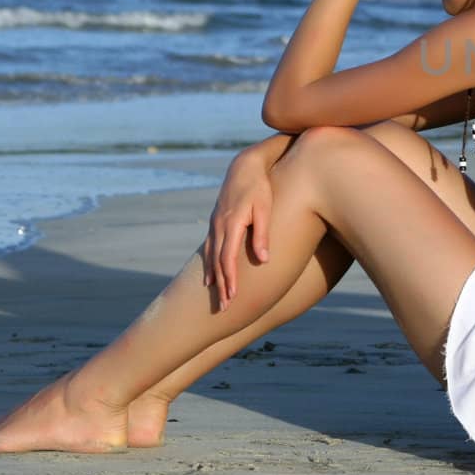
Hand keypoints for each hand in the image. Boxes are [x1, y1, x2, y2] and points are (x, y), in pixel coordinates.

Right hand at [203, 149, 274, 309]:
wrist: (244, 167)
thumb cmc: (260, 188)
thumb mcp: (265, 208)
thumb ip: (262, 234)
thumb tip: (264, 260)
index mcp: (231, 225)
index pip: (228, 258)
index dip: (230, 279)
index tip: (232, 297)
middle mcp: (219, 227)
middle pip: (217, 262)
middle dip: (221, 286)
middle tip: (224, 307)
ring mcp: (215, 224)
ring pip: (211, 257)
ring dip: (215, 278)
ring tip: (217, 297)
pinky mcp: (217, 222)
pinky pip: (209, 248)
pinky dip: (209, 265)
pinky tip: (209, 278)